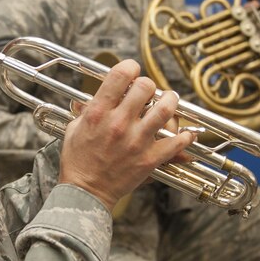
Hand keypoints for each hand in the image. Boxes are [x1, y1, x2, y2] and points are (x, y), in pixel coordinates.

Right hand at [58, 59, 194, 210]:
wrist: (85, 192)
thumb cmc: (78, 160)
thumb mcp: (74, 128)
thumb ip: (87, 109)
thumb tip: (96, 95)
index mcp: (98, 113)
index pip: (120, 75)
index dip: (130, 67)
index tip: (132, 71)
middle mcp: (119, 123)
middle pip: (146, 87)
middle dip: (149, 84)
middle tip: (148, 91)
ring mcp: (136, 141)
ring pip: (165, 110)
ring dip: (170, 101)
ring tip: (169, 101)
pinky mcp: (149, 159)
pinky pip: (176, 143)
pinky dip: (185, 136)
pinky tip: (185, 133)